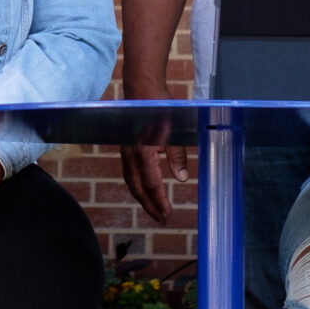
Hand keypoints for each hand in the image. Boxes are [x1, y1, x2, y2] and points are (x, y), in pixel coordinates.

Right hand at [118, 78, 185, 220]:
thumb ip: (177, 156)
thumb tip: (182, 179)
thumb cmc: (160, 107)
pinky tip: (146, 190)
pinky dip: (138, 185)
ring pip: (132, 181)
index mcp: (143, 151)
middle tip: (162, 219)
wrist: (141, 89)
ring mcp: (126, 151)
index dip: (159, 201)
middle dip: (149, 205)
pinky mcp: (127, 148)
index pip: (151, 183)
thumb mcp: (174, 131)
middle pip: (138, 187)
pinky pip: (130, 172)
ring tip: (154, 210)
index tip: (167, 214)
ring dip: (143, 198)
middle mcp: (131, 154)